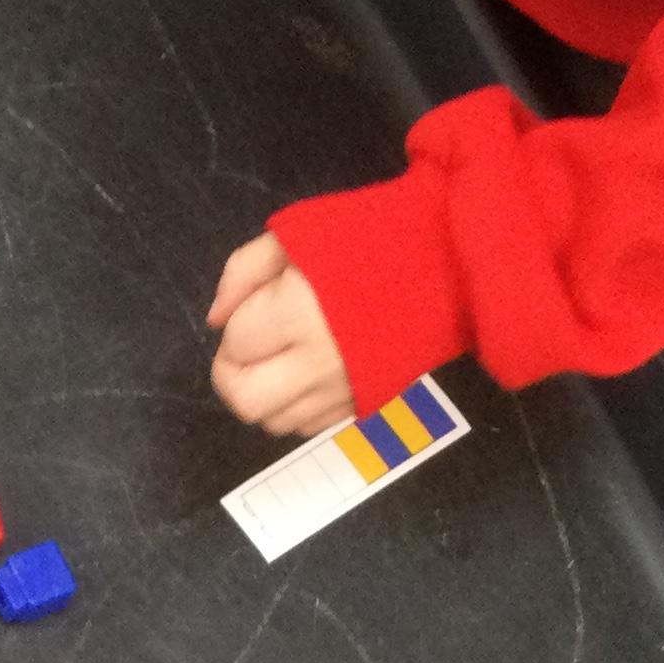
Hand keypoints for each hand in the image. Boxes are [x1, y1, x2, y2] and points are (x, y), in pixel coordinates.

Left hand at [206, 231, 356, 438]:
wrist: (449, 261)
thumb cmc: (370, 237)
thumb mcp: (296, 235)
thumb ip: (242, 273)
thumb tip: (214, 320)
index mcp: (299, 314)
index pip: (235, 346)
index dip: (234, 329)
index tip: (253, 310)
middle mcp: (320, 363)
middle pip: (246, 402)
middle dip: (233, 377)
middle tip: (246, 350)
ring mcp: (344, 391)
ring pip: (274, 422)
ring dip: (264, 395)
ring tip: (280, 358)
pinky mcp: (364, 405)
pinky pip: (308, 427)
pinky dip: (295, 406)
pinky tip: (306, 374)